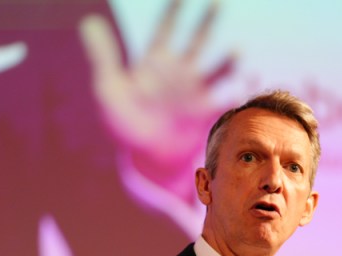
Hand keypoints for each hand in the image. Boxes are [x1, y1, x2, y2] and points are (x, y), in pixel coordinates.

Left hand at [78, 0, 234, 194]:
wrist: (147, 154)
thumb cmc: (125, 120)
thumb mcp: (109, 88)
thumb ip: (103, 55)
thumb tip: (89, 20)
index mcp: (156, 61)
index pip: (165, 29)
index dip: (173, 11)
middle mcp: (180, 71)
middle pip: (197, 40)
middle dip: (207, 22)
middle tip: (218, 2)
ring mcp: (196, 91)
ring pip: (216, 69)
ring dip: (227, 60)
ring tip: (238, 50)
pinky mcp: (207, 113)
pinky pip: (227, 99)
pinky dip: (241, 91)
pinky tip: (252, 82)